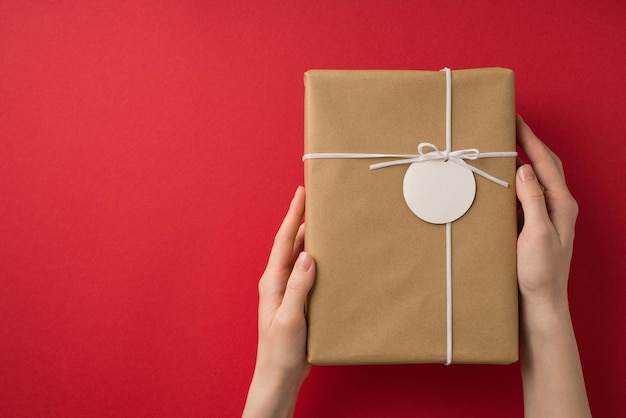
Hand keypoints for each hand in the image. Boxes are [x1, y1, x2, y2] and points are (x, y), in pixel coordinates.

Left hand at [243, 186, 314, 417]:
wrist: (280, 375)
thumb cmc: (280, 350)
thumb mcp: (290, 318)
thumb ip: (298, 287)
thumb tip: (308, 256)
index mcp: (273, 281)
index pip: (283, 240)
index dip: (292, 215)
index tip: (301, 193)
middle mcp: (279, 281)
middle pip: (291, 243)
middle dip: (302, 219)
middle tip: (317, 199)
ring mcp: (289, 290)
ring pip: (301, 255)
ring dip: (310, 238)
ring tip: (326, 220)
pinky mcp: (299, 300)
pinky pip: (309, 272)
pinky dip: (318, 258)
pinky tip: (330, 256)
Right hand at [515, 115, 589, 416]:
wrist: (540, 305)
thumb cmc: (540, 274)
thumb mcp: (536, 235)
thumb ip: (533, 200)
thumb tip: (523, 168)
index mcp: (561, 204)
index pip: (544, 162)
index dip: (530, 138)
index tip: (515, 118)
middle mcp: (557, 206)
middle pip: (544, 164)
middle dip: (528, 142)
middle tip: (507, 126)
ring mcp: (545, 216)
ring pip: (535, 178)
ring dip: (521, 159)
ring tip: (502, 146)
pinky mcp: (532, 226)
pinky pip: (524, 195)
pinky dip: (512, 181)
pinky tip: (498, 181)